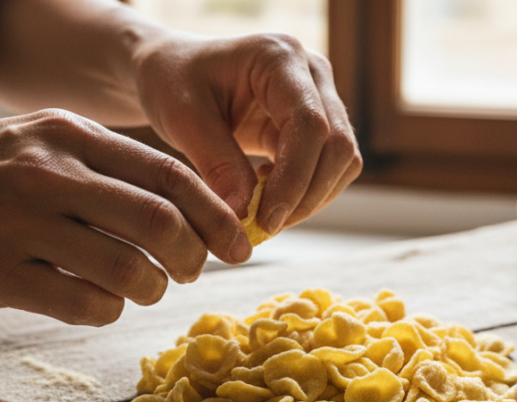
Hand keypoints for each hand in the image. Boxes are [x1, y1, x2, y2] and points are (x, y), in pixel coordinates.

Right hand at [0, 109, 251, 324]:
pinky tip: (99, 303)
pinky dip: (108, 311)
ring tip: (143, 289)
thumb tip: (188, 212)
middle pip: (160, 223)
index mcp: (68, 134)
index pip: (170, 175)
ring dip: (151, 290)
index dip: (216, 216)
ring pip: (127, 271)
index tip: (237, 245)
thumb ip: (104, 166)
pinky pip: (85, 306)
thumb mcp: (38, 141)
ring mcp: (20, 225)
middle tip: (191, 272)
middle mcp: (48, 173)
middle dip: (193, 257)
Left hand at [133, 31, 362, 234]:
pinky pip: (331, 167)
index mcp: (279, 57)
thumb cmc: (172, 82)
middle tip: (264, 228)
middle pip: (337, 145)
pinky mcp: (319, 122)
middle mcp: (311, 71)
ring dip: (310, 199)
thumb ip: (218, 164)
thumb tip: (245, 215)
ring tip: (263, 211)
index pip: (310, 124)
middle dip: (306, 196)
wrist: (175, 71)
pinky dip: (306, 192)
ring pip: (343, 161)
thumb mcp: (183, 119)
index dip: (294, 178)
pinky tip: (268, 192)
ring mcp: (320, 95)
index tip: (266, 220)